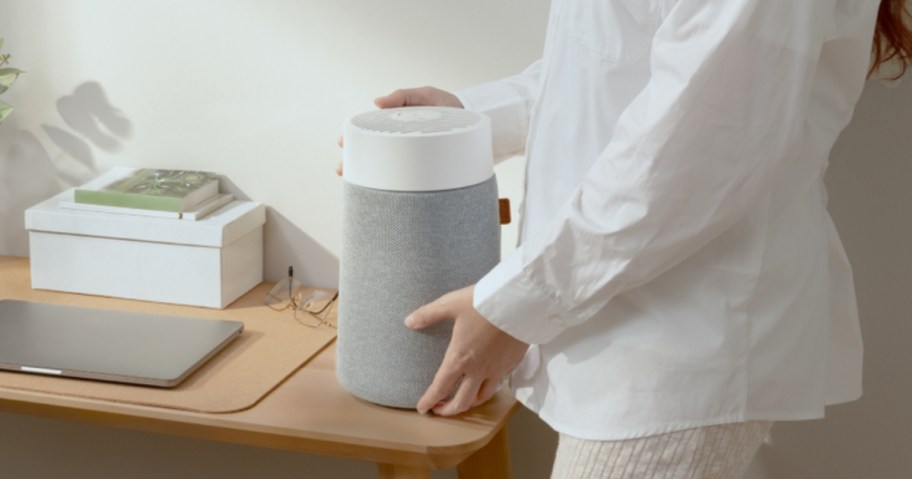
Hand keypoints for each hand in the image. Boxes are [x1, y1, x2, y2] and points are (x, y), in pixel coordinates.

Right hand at [336, 86, 463, 175]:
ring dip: (370, 176)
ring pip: (386, 167)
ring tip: (357, 186)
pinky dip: (395, 185)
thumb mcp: (425, 95)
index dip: (353, 139)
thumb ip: (402, 96)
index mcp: (397, 123)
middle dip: (355, 161)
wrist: (474, 117)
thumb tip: (376, 102)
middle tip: (342, 170)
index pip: (369, 132)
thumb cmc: (446, 104)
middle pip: (372, 152)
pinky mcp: (425, 167)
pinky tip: (385, 194)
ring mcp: (412, 155)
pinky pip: (407, 177)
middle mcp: (401, 141)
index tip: (343, 145)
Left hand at [405, 285, 527, 415]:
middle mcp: (478, 369)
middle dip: (448, 410)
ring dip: (469, 403)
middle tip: (439, 410)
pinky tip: (485, 382)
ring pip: (483, 397)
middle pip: (462, 402)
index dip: (429, 401)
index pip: (441, 388)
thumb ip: (428, 314)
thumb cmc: (484, 302)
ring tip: (462, 400)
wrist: (520, 301)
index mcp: (459, 358)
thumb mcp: (451, 304)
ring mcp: (497, 369)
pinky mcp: (511, 364)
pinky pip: (498, 384)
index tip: (422, 408)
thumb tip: (409, 321)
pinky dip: (488, 389)